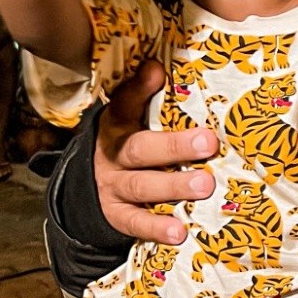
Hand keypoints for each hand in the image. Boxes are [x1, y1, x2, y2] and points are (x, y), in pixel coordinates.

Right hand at [95, 60, 218, 243]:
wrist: (89, 184)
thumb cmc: (126, 143)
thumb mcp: (129, 118)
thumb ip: (142, 94)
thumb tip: (157, 65)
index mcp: (117, 124)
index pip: (124, 103)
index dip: (138, 88)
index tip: (157, 71)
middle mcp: (112, 154)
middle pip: (140, 149)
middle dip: (175, 146)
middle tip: (208, 141)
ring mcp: (113, 186)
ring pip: (141, 186)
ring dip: (173, 187)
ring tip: (203, 186)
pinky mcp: (116, 215)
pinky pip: (135, 222)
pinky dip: (156, 227)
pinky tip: (179, 232)